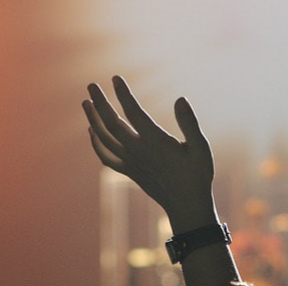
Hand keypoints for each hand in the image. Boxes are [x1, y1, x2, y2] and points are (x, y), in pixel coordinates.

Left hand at [83, 76, 217, 233]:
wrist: (186, 206)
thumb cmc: (197, 175)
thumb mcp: (201, 148)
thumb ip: (190, 123)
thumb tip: (180, 99)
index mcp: (155, 142)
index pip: (134, 112)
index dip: (123, 94)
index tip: (115, 78)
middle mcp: (138, 151)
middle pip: (111, 123)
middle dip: (100, 102)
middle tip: (91, 85)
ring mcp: (131, 162)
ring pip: (104, 139)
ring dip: (92, 119)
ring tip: (86, 102)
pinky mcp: (129, 171)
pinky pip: (106, 157)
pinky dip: (96, 144)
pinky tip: (91, 132)